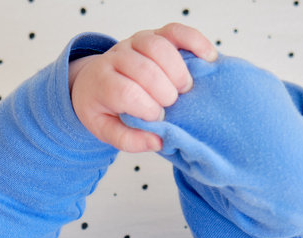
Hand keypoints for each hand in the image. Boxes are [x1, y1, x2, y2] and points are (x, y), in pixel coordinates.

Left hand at [70, 23, 217, 152]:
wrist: (94, 79)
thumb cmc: (104, 106)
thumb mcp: (105, 129)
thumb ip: (128, 139)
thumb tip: (157, 141)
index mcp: (102, 81)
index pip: (124, 92)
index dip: (146, 108)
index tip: (157, 118)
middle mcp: (117, 57)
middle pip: (143, 69)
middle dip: (163, 91)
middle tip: (171, 104)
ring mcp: (136, 42)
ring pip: (159, 46)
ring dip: (177, 70)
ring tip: (185, 88)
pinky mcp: (155, 34)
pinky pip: (176, 31)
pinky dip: (195, 42)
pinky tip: (208, 58)